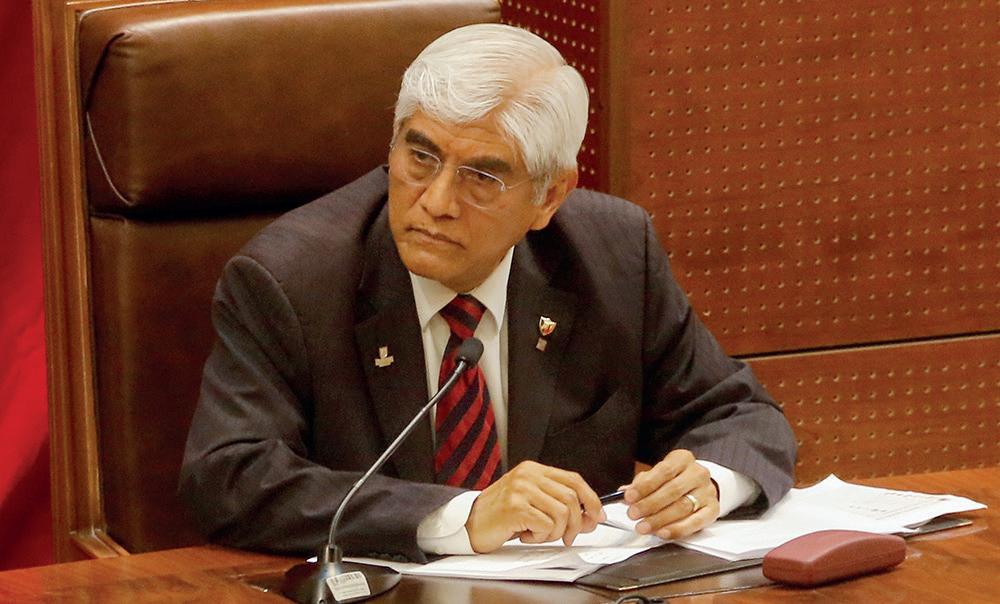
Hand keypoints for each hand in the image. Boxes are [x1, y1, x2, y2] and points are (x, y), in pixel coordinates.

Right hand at [465, 461, 604, 552]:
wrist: (469, 523)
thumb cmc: (500, 514)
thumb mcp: (532, 503)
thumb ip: (558, 505)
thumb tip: (589, 517)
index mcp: (533, 469)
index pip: (573, 479)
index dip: (591, 499)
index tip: (597, 515)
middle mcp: (528, 475)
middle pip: (571, 497)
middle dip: (576, 522)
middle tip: (569, 536)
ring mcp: (521, 490)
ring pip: (562, 513)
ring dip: (556, 532)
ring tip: (539, 534)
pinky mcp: (516, 507)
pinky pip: (546, 525)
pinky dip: (541, 536)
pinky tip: (526, 535)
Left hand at [622, 449, 719, 539]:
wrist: (699, 486)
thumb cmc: (673, 479)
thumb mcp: (658, 475)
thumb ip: (642, 483)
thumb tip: (624, 492)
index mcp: (683, 459)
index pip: (663, 471)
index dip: (645, 485)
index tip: (629, 497)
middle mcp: (698, 473)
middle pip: (673, 490)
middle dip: (650, 504)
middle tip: (633, 514)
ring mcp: (708, 491)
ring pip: (683, 507)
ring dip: (660, 519)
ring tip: (643, 527)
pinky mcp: (713, 510)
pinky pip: (695, 522)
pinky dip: (678, 529)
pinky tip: (663, 533)